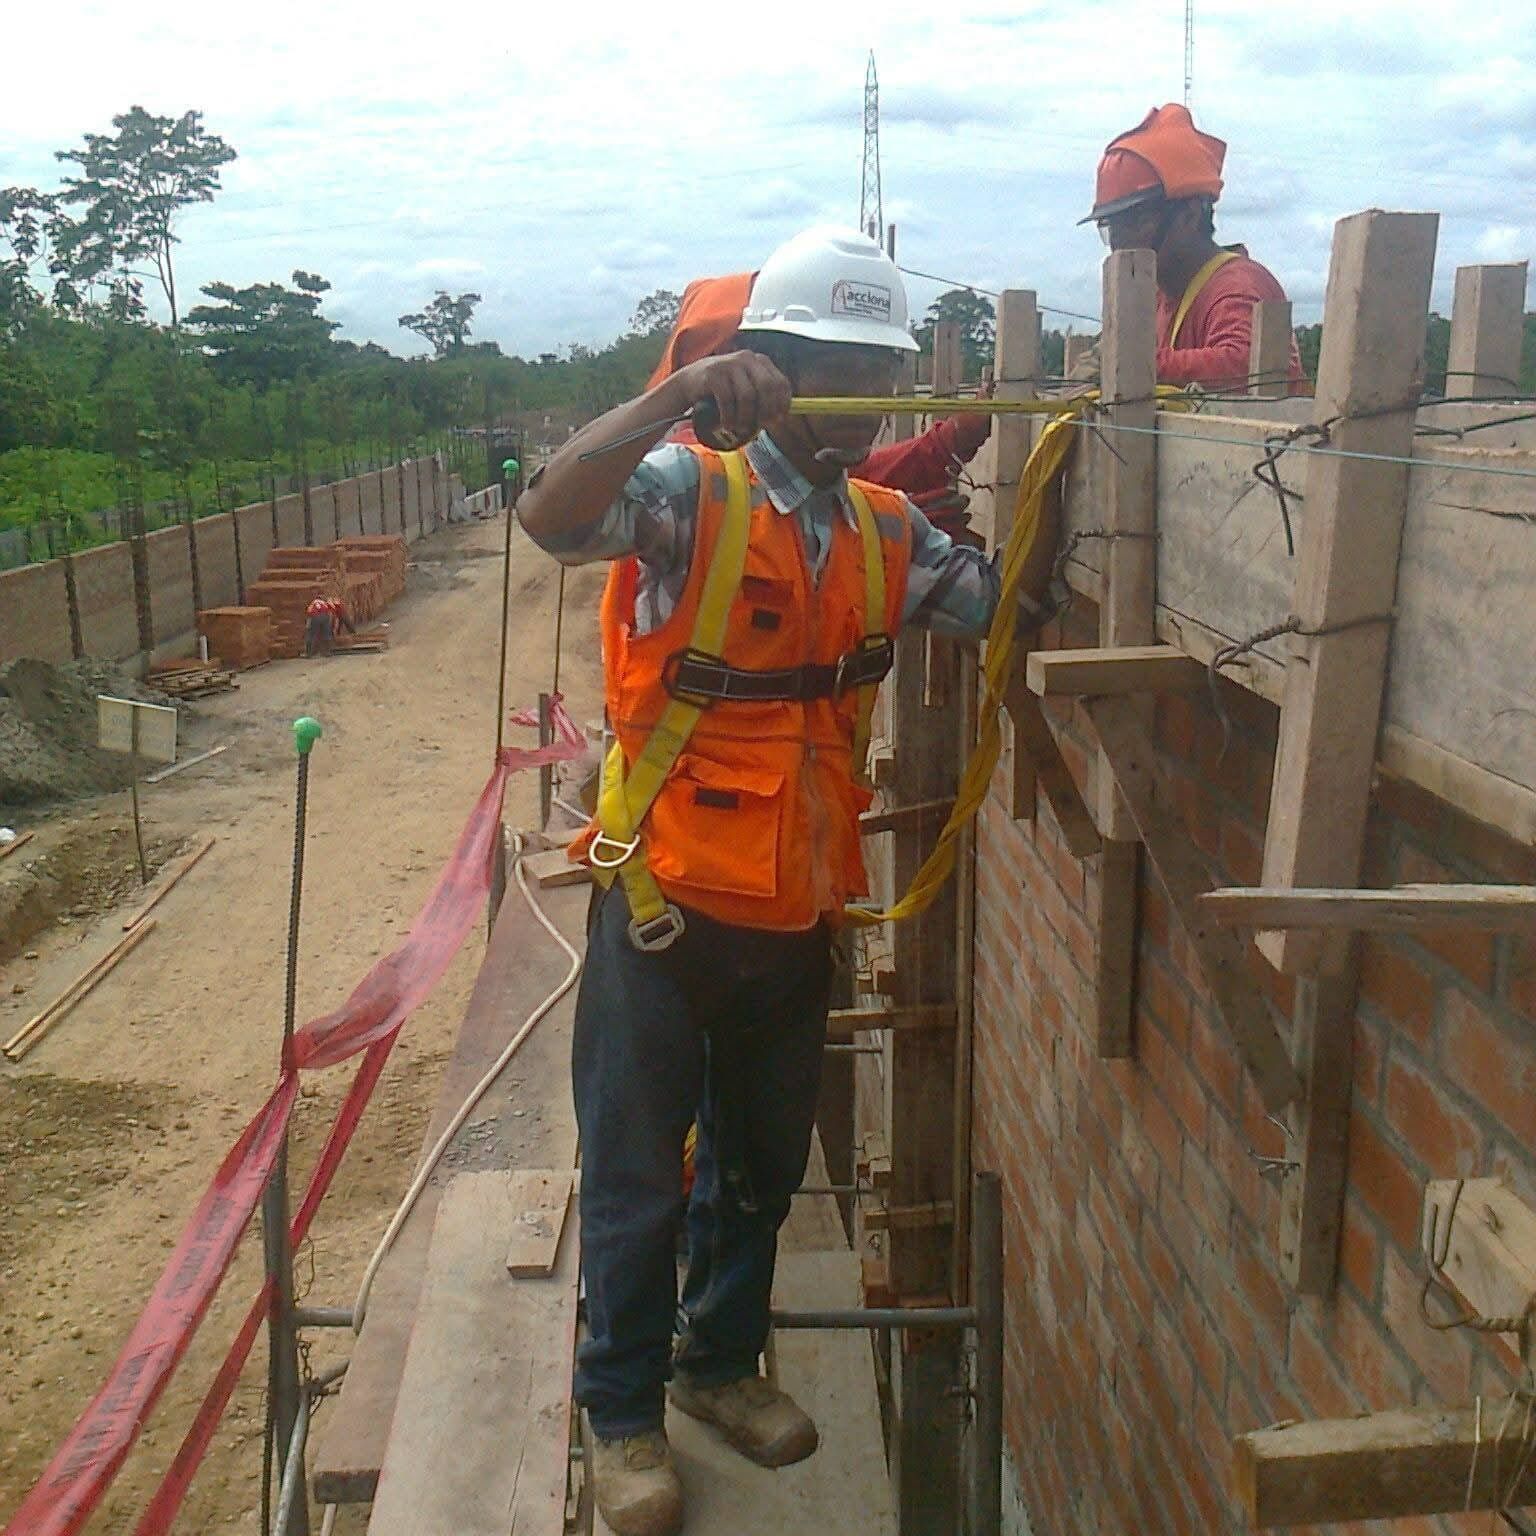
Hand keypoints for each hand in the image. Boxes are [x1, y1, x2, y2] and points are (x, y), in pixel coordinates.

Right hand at [669, 350, 791, 441]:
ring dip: (745, 418)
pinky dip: (729, 417)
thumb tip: (781, 417)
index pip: (781, 382)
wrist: (689, 382)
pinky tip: (727, 424)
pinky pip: (728, 400)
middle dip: (766, 411)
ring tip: (740, 428)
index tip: (777, 420)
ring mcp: (729, 364)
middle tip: (759, 427)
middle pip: (767, 387)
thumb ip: (763, 397)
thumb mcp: (745, 387)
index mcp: (760, 361)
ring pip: (748, 396)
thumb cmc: (722, 389)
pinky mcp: (713, 374)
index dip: (782, 404)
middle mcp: (746, 358)